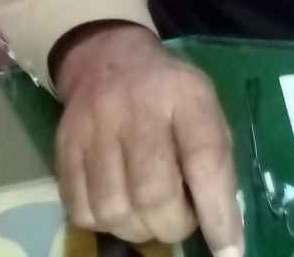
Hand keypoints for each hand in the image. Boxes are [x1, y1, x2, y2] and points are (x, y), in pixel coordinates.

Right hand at [52, 22, 243, 253]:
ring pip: (115, 209)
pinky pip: (81, 210)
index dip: (218, 213)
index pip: (205, 159)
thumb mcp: (205, 107)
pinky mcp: (64, 146)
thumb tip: (222, 227)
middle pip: (154, 193)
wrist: (109, 57)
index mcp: (186, 95)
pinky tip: (120, 205)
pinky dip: (105, 223)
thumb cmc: (169, 93)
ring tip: (150, 215)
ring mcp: (96, 126)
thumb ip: (215, 159)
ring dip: (138, 230)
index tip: (229, 251)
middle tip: (180, 220)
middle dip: (173, 226)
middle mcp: (138, 108)